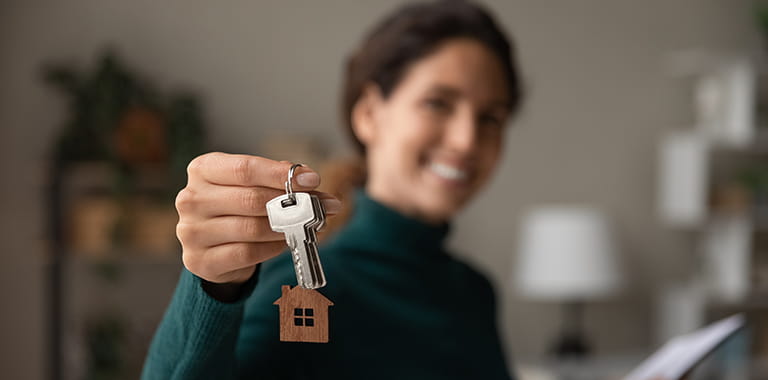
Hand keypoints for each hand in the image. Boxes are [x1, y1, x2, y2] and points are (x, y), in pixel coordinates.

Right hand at [175, 152, 340, 288]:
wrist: (213, 247)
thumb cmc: (236, 207)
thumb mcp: (251, 184)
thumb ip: (276, 179)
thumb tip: (308, 180)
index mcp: (202, 169)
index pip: (245, 168)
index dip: (280, 175)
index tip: (312, 180)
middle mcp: (191, 198)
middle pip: (250, 199)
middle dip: (292, 203)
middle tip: (320, 206)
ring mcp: (191, 231)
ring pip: (251, 228)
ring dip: (286, 227)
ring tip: (307, 225)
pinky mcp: (200, 261)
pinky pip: (247, 253)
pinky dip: (273, 248)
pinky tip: (285, 242)